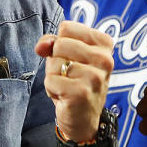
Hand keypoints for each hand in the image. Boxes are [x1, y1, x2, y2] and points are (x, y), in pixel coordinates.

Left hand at [35, 21, 112, 141]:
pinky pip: (50, 80)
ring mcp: (95, 76)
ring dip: (54, 76)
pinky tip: (65, 96)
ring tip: (67, 86)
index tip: (71, 58)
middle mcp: (104, 59)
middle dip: (56, 60)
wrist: (82, 118)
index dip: (60, 43)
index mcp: (104, 44)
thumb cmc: (74, 81)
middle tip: (68, 75)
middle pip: (59, 44)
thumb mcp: (65, 55)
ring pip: (54, 62)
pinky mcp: (82, 92)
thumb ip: (51, 42)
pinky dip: (52, 89)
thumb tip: (41, 46)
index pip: (67, 27)